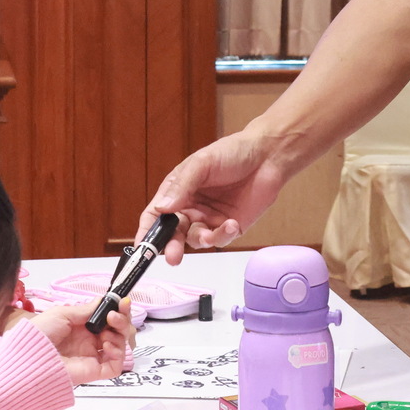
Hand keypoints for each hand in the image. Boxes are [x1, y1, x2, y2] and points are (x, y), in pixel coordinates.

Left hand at [27, 301, 133, 384]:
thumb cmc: (41, 333)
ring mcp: (93, 357)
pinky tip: (106, 345)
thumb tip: (103, 301)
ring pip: (121, 347)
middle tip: (114, 316)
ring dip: (120, 335)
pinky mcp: (95, 372)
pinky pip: (115, 366)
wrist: (29, 357)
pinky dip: (118, 354)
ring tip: (107, 333)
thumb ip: (86, 310)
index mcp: (83, 328)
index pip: (109, 319)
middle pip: (119, 332)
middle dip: (122, 321)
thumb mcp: (63, 314)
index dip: (119, 311)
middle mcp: (90, 342)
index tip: (123, 302)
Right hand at [139, 131, 292, 263]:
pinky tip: (230, 224)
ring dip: (200, 240)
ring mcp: (209, 219)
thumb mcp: (202, 163)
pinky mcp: (228, 228)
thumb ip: (182, 186)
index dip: (146, 232)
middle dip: (170, 246)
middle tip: (172, 256)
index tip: (141, 247)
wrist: (268, 156)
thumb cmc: (232, 152)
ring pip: (195, 240)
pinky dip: (222, 235)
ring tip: (210, 233)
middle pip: (172, 234)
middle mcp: (190, 208)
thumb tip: (162, 208)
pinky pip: (219, 239)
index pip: (155, 215)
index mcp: (177, 191)